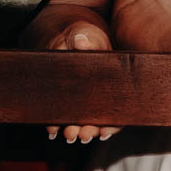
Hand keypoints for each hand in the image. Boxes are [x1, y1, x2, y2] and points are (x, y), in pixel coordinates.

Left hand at [47, 21, 118, 143]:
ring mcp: (83, 99)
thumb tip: (81, 42)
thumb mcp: (84, 35)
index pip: (118, 107)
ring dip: (76, 130)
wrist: (64, 39)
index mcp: (112, 79)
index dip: (113, 123)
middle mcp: (100, 94)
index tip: (104, 131)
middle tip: (82, 135)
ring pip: (83, 121)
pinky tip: (53, 130)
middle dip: (91, 130)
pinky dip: (58, 125)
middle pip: (101, 119)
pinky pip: (64, 116)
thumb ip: (84, 39)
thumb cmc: (81, 37)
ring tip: (67, 134)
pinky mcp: (66, 100)